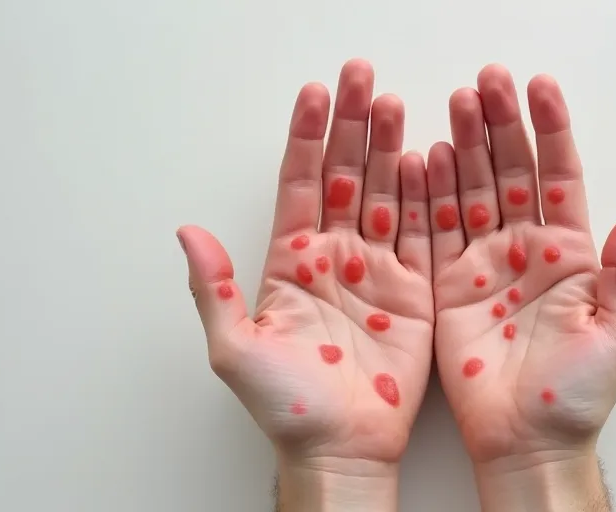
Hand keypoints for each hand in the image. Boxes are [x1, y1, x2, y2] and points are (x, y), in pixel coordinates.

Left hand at [177, 59, 432, 509]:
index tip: (316, 94)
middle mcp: (334, 258)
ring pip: (386, 195)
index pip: (299, 183)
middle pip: (344, 176)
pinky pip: (422, 234)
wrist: (340, 449)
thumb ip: (212, 288)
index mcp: (291, 262)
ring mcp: (376, 272)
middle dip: (353, 126)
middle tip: (362, 80)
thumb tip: (186, 233)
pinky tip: (429, 160)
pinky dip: (428, 197)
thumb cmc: (285, 406)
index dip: (307, 137)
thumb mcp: (235, 348)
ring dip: (390, 149)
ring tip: (396, 104)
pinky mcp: (415, 293)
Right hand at [430, 65, 615, 509]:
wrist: (527, 440)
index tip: (539, 89)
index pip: (561, 177)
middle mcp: (528, 249)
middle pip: (514, 172)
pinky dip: (432, 193)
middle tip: (486, 81)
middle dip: (501, 124)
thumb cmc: (578, 394)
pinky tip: (429, 157)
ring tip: (455, 103)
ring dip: (466, 146)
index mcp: (572, 254)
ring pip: (474, 190)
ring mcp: (487, 264)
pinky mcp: (450, 285)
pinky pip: (438, 229)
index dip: (551, 131)